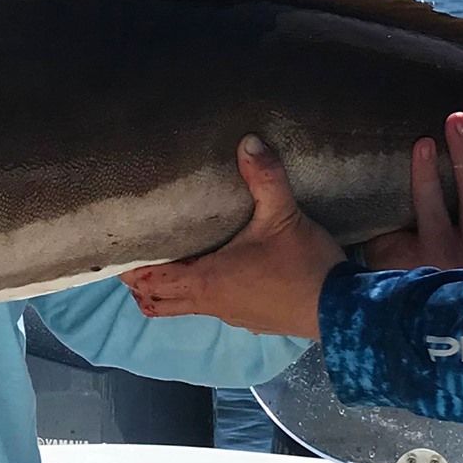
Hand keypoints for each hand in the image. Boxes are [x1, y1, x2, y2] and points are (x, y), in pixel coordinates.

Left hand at [119, 136, 342, 339]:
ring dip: (169, 291)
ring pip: (184, 308)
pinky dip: (199, 296)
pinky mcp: (253, 322)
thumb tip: (248, 141)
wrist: (345, 312)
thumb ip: (264, 178)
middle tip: (133, 258)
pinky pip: (213, 310)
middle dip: (143, 283)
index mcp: (206, 280)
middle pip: (159, 301)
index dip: (130, 270)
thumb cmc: (306, 265)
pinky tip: (214, 275)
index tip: (117, 253)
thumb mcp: (284, 215)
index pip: (151, 282)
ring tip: (164, 265)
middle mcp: (212, 304)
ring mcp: (232, 317)